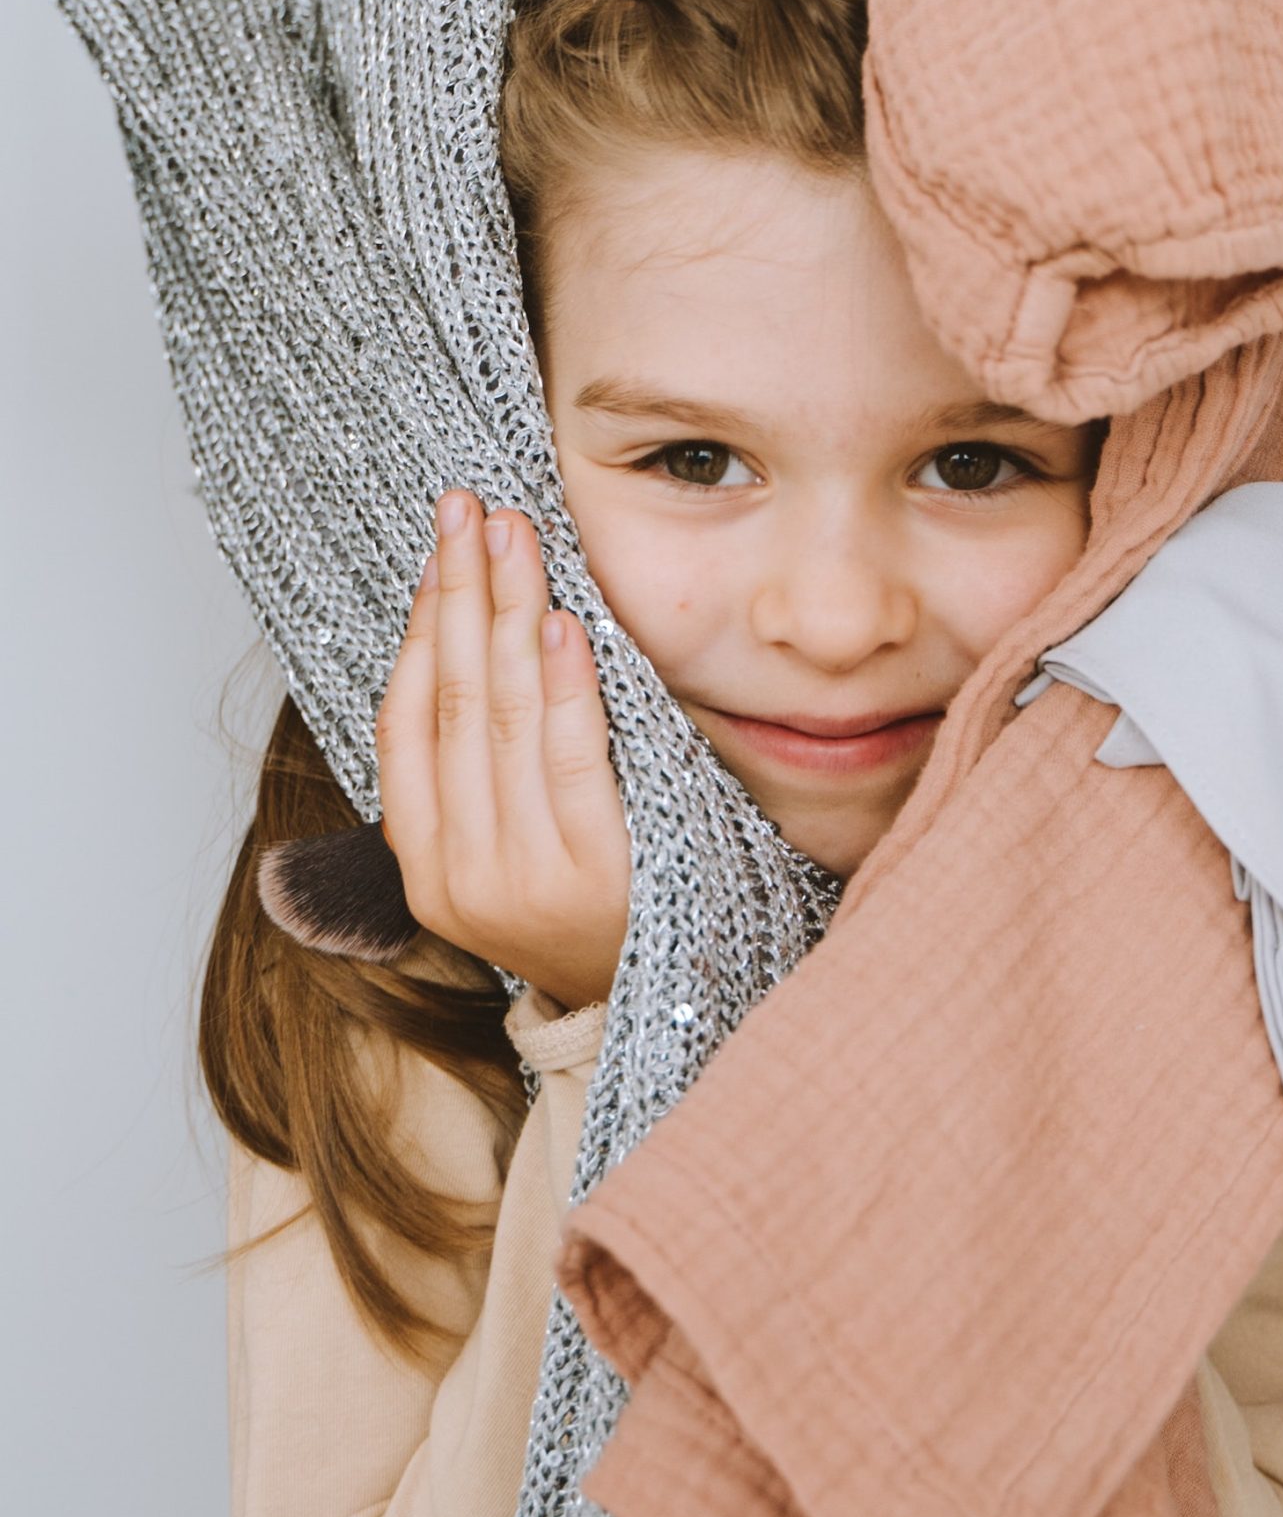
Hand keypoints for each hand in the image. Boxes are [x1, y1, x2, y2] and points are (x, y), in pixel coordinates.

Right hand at [376, 490, 630, 1007]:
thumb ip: (477, 775)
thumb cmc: (581, 913)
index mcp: (422, 860)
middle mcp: (458, 869)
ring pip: (501, 718)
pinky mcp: (594, 874)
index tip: (439, 552)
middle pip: (451, 701)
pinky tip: (560, 625)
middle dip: (460, 594)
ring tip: (514, 540)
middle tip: (471, 511)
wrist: (645, 1004)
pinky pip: (571, 761)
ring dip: (506, 616)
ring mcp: (521, 875)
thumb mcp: (506, 856)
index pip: (403, 722)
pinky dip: (564, 687)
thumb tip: (464, 640)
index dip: (418, 627)